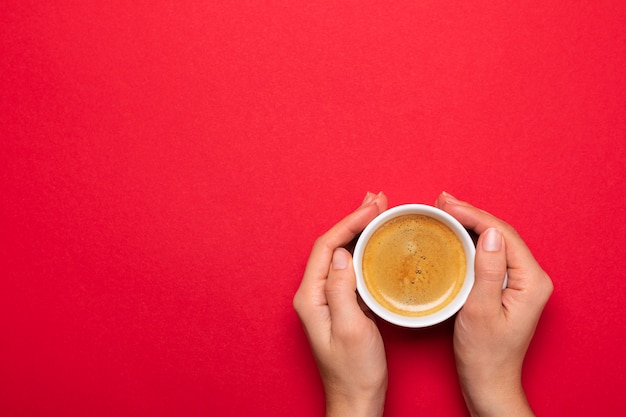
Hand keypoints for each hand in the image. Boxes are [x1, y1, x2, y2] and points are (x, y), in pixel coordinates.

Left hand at [293, 192, 388, 416]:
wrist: (356, 400)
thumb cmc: (354, 372)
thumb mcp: (351, 329)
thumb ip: (342, 289)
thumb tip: (341, 253)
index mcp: (311, 297)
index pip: (326, 246)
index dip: (349, 222)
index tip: (373, 208)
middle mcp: (314, 294)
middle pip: (332, 245)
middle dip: (355, 219)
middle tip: (378, 199)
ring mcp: (326, 299)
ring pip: (341, 254)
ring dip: (359, 230)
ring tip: (378, 211)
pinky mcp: (340, 305)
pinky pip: (350, 268)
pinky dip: (364, 249)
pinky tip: (376, 242)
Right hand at [436, 192, 552, 416]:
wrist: (488, 382)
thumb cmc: (484, 354)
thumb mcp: (481, 310)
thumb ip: (488, 270)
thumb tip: (490, 233)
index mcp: (531, 281)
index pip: (502, 234)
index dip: (473, 215)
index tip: (446, 205)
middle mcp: (530, 278)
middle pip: (500, 234)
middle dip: (470, 214)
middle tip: (441, 200)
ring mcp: (518, 283)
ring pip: (494, 242)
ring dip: (469, 224)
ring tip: (444, 210)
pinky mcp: (505, 288)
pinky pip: (489, 255)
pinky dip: (469, 240)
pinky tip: (453, 233)